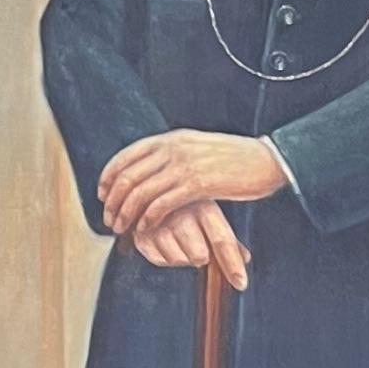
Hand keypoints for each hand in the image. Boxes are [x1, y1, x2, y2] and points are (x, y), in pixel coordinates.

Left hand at [101, 127, 287, 248]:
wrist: (266, 159)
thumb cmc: (235, 159)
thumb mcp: (198, 147)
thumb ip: (175, 154)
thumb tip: (154, 167)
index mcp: (171, 139)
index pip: (126, 156)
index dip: (108, 177)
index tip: (102, 195)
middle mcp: (173, 149)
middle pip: (128, 176)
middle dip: (113, 201)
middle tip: (109, 219)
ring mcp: (184, 166)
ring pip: (141, 192)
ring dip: (127, 214)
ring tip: (122, 228)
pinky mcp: (197, 184)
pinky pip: (162, 204)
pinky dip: (148, 219)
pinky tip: (145, 228)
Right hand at [127, 198, 253, 288]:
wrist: (145, 192)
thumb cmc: (185, 206)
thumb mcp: (207, 214)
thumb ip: (226, 238)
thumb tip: (245, 258)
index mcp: (203, 205)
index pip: (222, 240)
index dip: (232, 264)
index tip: (241, 284)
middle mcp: (181, 213)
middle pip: (200, 256)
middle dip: (200, 255)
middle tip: (193, 240)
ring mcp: (159, 223)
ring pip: (179, 260)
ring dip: (181, 256)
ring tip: (175, 236)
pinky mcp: (141, 234)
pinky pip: (161, 261)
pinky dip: (164, 255)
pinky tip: (162, 239)